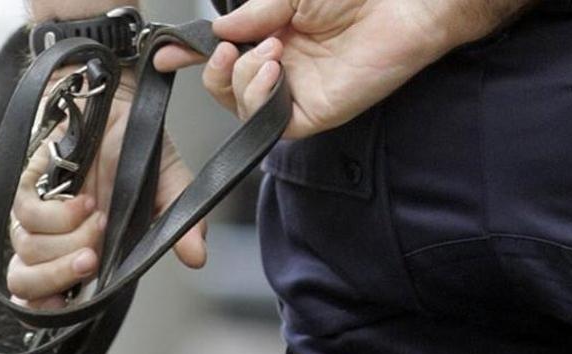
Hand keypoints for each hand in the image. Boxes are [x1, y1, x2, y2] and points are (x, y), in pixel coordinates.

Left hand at [7, 70, 205, 309]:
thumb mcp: (170, 186)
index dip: (49, 307)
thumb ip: (183, 224)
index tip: (74, 300)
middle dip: (59, 279)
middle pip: (29, 285)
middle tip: (91, 259)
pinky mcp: (25, 187)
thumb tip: (199, 258)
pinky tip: (82, 201)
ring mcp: (39, 215)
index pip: (49, 297)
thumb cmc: (135, 142)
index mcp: (88, 250)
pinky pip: (28, 219)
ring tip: (97, 218)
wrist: (111, 95)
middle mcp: (58, 238)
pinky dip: (58, 215)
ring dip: (65, 243)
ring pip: (27, 255)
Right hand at [153, 0, 532, 137]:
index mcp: (275, 32)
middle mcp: (283, 65)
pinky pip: (269, 123)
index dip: (191, 55)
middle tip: (232, 47)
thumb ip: (252, 12)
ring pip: (241, 106)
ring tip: (268, 51)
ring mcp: (296, 92)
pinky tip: (272, 73)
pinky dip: (259, 99)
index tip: (166, 54)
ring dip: (240, 78)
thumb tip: (220, 30)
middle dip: (215, 68)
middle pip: (225, 86)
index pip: (224, 50)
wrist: (405, 7)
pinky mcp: (313, 114)